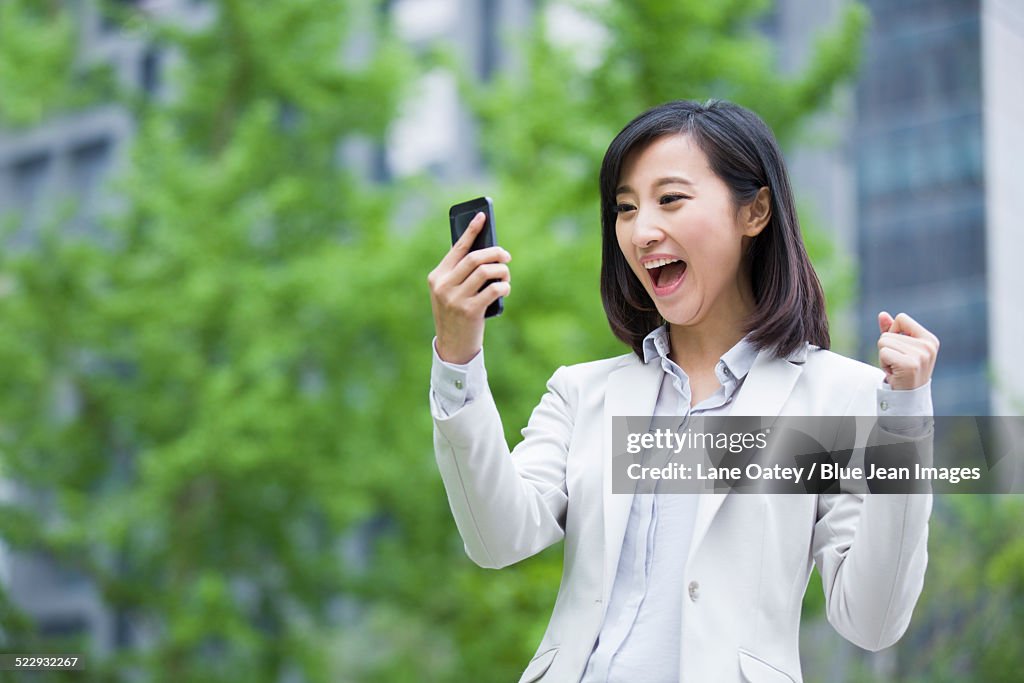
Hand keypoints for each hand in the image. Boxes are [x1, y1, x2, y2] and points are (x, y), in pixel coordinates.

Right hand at [427, 212, 510, 363]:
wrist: (452, 347)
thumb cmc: (457, 314)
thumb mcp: (452, 292)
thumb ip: (463, 274)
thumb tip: (489, 253)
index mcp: (437, 277)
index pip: (457, 248)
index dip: (471, 231)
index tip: (481, 216)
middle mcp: (443, 286)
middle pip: (474, 258)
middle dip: (495, 253)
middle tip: (506, 256)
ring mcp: (455, 298)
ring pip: (485, 271)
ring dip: (501, 271)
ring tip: (506, 276)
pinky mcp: (469, 310)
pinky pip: (493, 289)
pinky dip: (503, 286)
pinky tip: (505, 288)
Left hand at [876, 311, 938, 390]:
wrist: (908, 396)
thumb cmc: (903, 370)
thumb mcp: (899, 348)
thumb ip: (892, 330)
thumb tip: (882, 314)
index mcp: (929, 339)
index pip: (901, 318)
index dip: (893, 331)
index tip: (900, 348)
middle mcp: (928, 345)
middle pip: (888, 333)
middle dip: (887, 348)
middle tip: (897, 363)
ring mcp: (921, 355)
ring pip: (883, 342)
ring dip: (884, 356)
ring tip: (896, 367)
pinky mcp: (910, 364)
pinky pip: (883, 352)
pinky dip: (883, 363)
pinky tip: (893, 372)